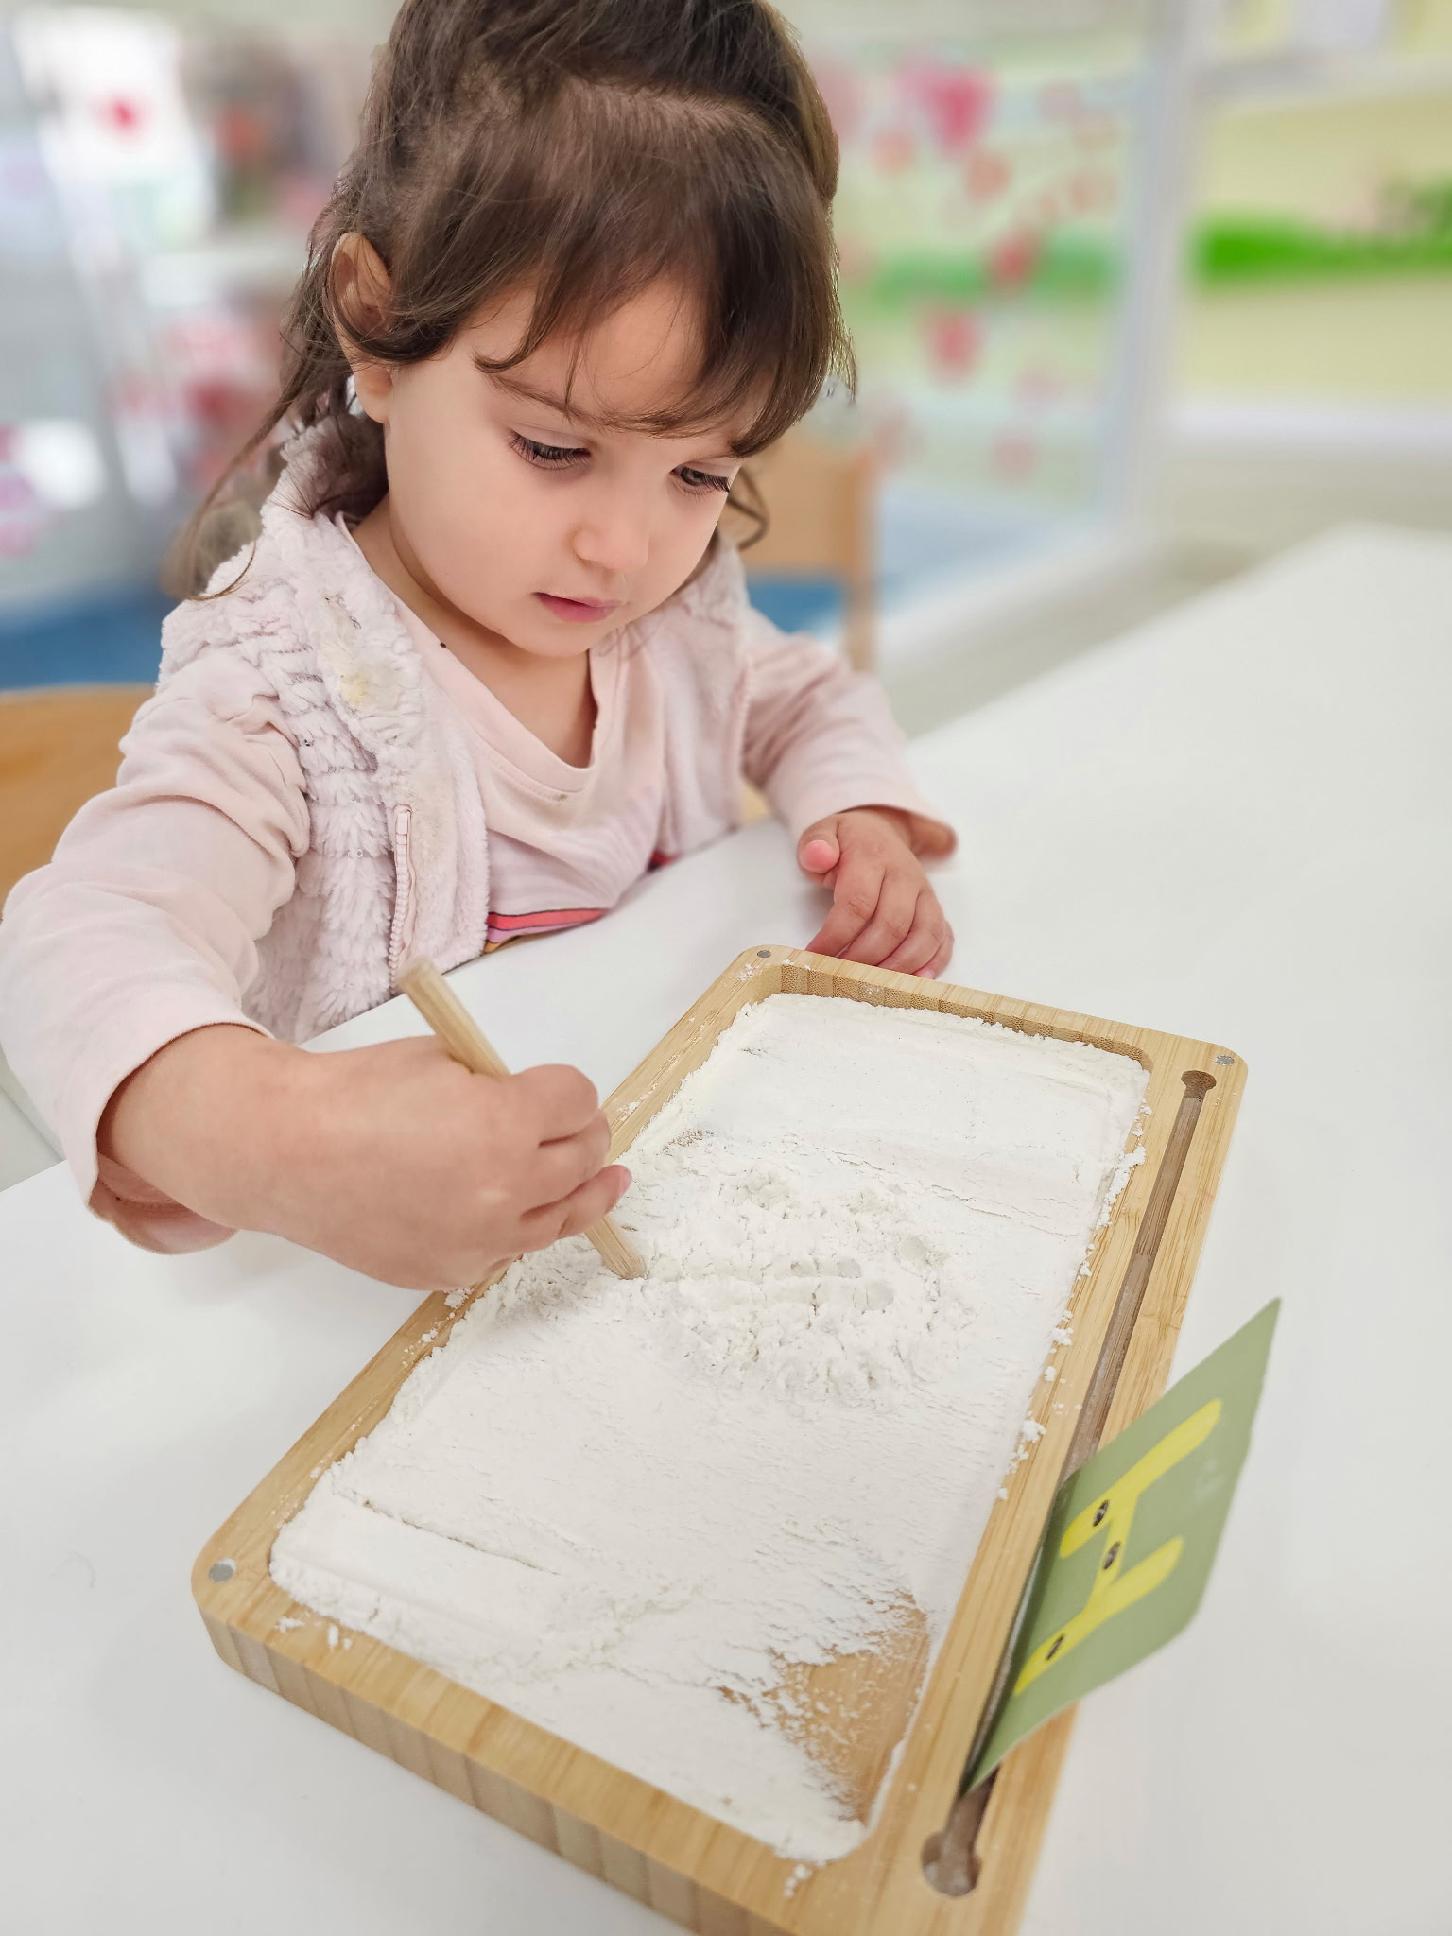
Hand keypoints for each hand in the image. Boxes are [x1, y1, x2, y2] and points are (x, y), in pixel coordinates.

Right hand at [102, 1026, 628, 1288]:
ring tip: (607, 1182)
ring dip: (582, 1193)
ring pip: (561, 1218)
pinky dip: (517, 1226)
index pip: (578, 1100)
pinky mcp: (452, 1270)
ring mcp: (481, 1239)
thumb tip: (533, 1105)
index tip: (556, 1089)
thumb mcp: (445, 1061)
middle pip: (582, 1161)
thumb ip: (500, 1086)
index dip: (568, 1089)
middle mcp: (505, 1188)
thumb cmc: (356, 1094)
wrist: (286, 1152)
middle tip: (582, 1127)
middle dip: (585, 1136)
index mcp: (506, 1123)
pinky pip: (507, 1248)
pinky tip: (519, 1209)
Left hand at [797, 808, 952, 976]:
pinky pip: (944, 938)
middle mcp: (906, 875)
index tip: (815, 955)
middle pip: (892, 925)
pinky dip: (934, 963)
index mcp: (874, 856)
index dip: (836, 935)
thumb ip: (815, 845)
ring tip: (871, 984)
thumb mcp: (822, 832)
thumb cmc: (845, 842)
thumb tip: (818, 857)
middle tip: (840, 975)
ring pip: (924, 935)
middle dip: (864, 957)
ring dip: (898, 966)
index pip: (858, 902)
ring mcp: (925, 894)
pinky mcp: (935, 909)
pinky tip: (916, 981)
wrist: (879, 831)